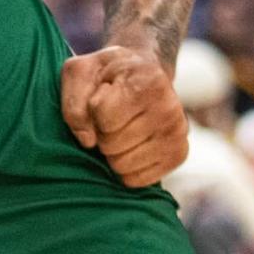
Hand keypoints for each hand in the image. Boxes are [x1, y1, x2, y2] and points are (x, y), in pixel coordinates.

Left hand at [60, 45, 188, 188]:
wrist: (143, 73)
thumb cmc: (105, 75)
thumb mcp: (79, 74)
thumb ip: (74, 103)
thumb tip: (87, 141)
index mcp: (148, 80)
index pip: (104, 116)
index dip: (93, 111)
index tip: (103, 96)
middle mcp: (170, 107)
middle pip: (112, 144)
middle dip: (102, 133)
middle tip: (112, 116)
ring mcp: (178, 133)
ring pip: (122, 165)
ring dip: (112, 152)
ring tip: (121, 129)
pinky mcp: (179, 154)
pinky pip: (136, 180)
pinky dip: (124, 168)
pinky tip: (131, 145)